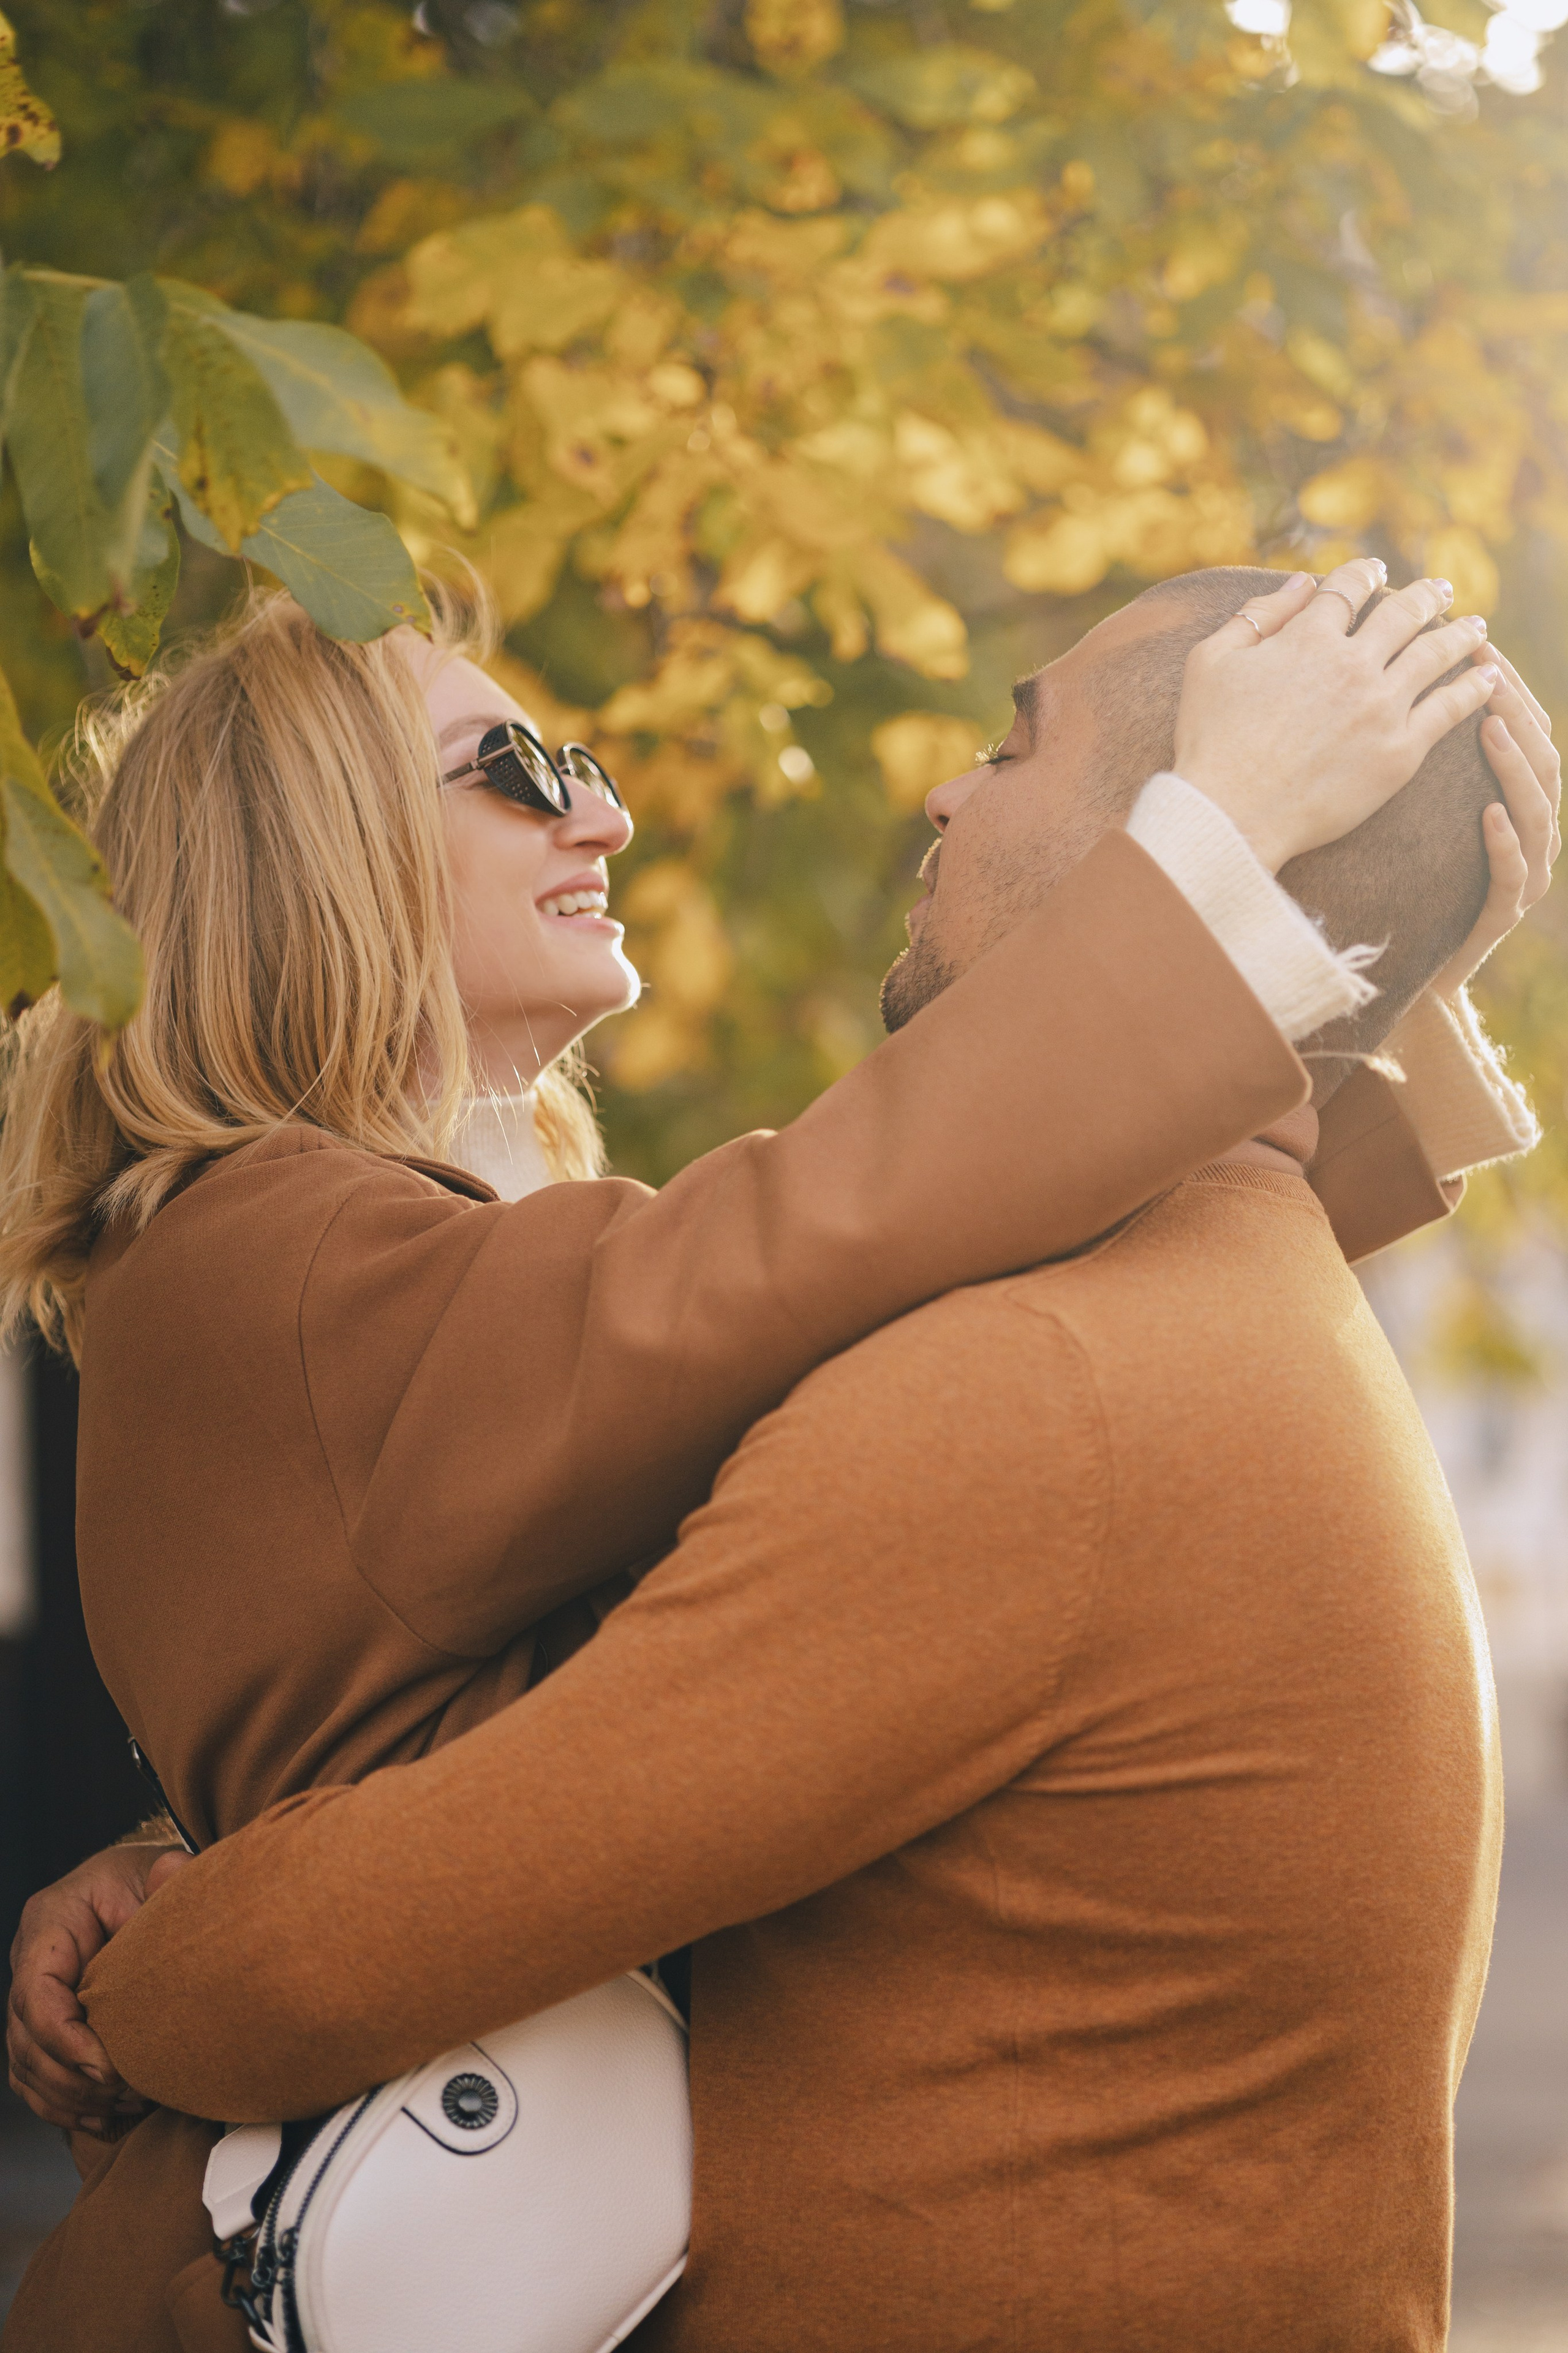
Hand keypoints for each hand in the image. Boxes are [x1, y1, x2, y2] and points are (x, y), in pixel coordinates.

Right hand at [7, 1842, 186, 2129]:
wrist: (138, 1887)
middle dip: (72, 2079)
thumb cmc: (144, 1878)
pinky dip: (63, 2106)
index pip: (35, 1994)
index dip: (65, 2040)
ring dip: (70, 2099)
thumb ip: (164, 1875)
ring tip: (122, 2107)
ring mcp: (32, 1996)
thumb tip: (170, 1874)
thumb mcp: (154, 1869)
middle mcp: (29, 1962)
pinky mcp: (43, 2025)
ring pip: (26, 2066)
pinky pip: (34, 2078)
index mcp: (48, 1922)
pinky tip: (104, 2119)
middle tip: (125, 2095)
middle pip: (26, 2039)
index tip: (108, 2071)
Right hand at [1173, 557, 1499, 872]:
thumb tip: (1300, 584)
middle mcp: (1352, 665)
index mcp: (1307, 639)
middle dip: (1427, 596)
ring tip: (1477, 627)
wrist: (1232, 814)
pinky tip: (1487, 678)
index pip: (1347, 589)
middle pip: (1403, 614)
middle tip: (1442, 591)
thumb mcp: (1210, 663)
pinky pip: (1449, 709)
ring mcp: (1381, 707)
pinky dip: (1473, 688)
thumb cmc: (1210, 743)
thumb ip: (1255, 617)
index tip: (1377, 572)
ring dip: (1461, 634)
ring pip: (1435, 654)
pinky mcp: (1399, 752)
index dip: (1364, 575)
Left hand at [1429, 646, 1559, 1001]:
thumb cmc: (1401, 886)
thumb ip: (1413, 762)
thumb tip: (1382, 693)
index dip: (1506, 688)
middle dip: (1516, 710)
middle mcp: (1526, 832)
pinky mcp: (1502, 915)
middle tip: (1486, 671)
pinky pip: (1515, 874)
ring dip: (1514, 765)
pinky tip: (1488, 815)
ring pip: (1538, 810)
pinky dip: (1505, 842)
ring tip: (1490, 728)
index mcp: (1510, 802)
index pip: (1521, 731)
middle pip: (1540, 758)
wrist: (1406, 975)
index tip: (1477, 646)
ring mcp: (1522, 874)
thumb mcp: (1408, 816)